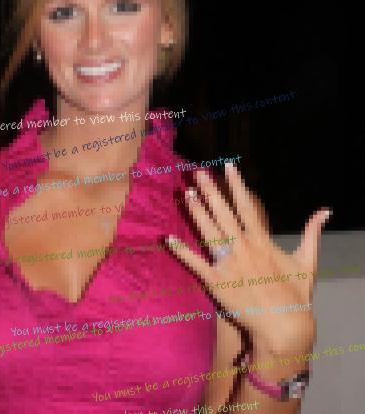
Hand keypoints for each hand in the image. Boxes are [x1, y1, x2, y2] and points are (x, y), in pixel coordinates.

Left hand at [166, 163, 330, 357]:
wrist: (284, 326)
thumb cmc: (296, 295)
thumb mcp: (307, 261)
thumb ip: (312, 233)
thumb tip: (324, 211)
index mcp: (262, 241)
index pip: (246, 206)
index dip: (236, 184)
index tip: (228, 166)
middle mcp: (243, 247)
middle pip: (223, 213)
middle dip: (210, 191)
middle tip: (197, 173)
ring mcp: (228, 264)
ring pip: (209, 231)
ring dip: (197, 212)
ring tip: (186, 194)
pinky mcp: (216, 282)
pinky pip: (195, 263)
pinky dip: (181, 252)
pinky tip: (169, 239)